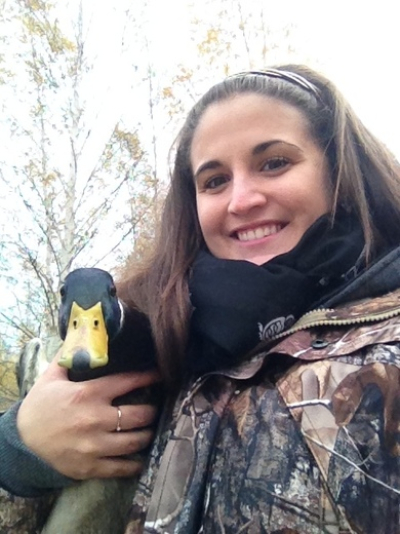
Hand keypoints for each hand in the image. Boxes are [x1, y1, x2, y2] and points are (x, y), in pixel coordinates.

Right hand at [17, 353, 159, 479]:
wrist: (21, 443)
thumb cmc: (39, 407)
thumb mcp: (51, 378)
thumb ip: (69, 356)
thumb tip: (81, 334)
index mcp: (88, 394)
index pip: (127, 382)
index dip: (148, 377)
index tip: (159, 374)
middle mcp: (95, 419)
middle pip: (139, 415)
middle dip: (152, 411)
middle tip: (156, 407)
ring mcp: (94, 446)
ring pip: (135, 442)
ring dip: (147, 435)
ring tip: (150, 429)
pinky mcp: (90, 467)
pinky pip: (121, 467)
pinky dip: (134, 464)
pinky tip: (140, 458)